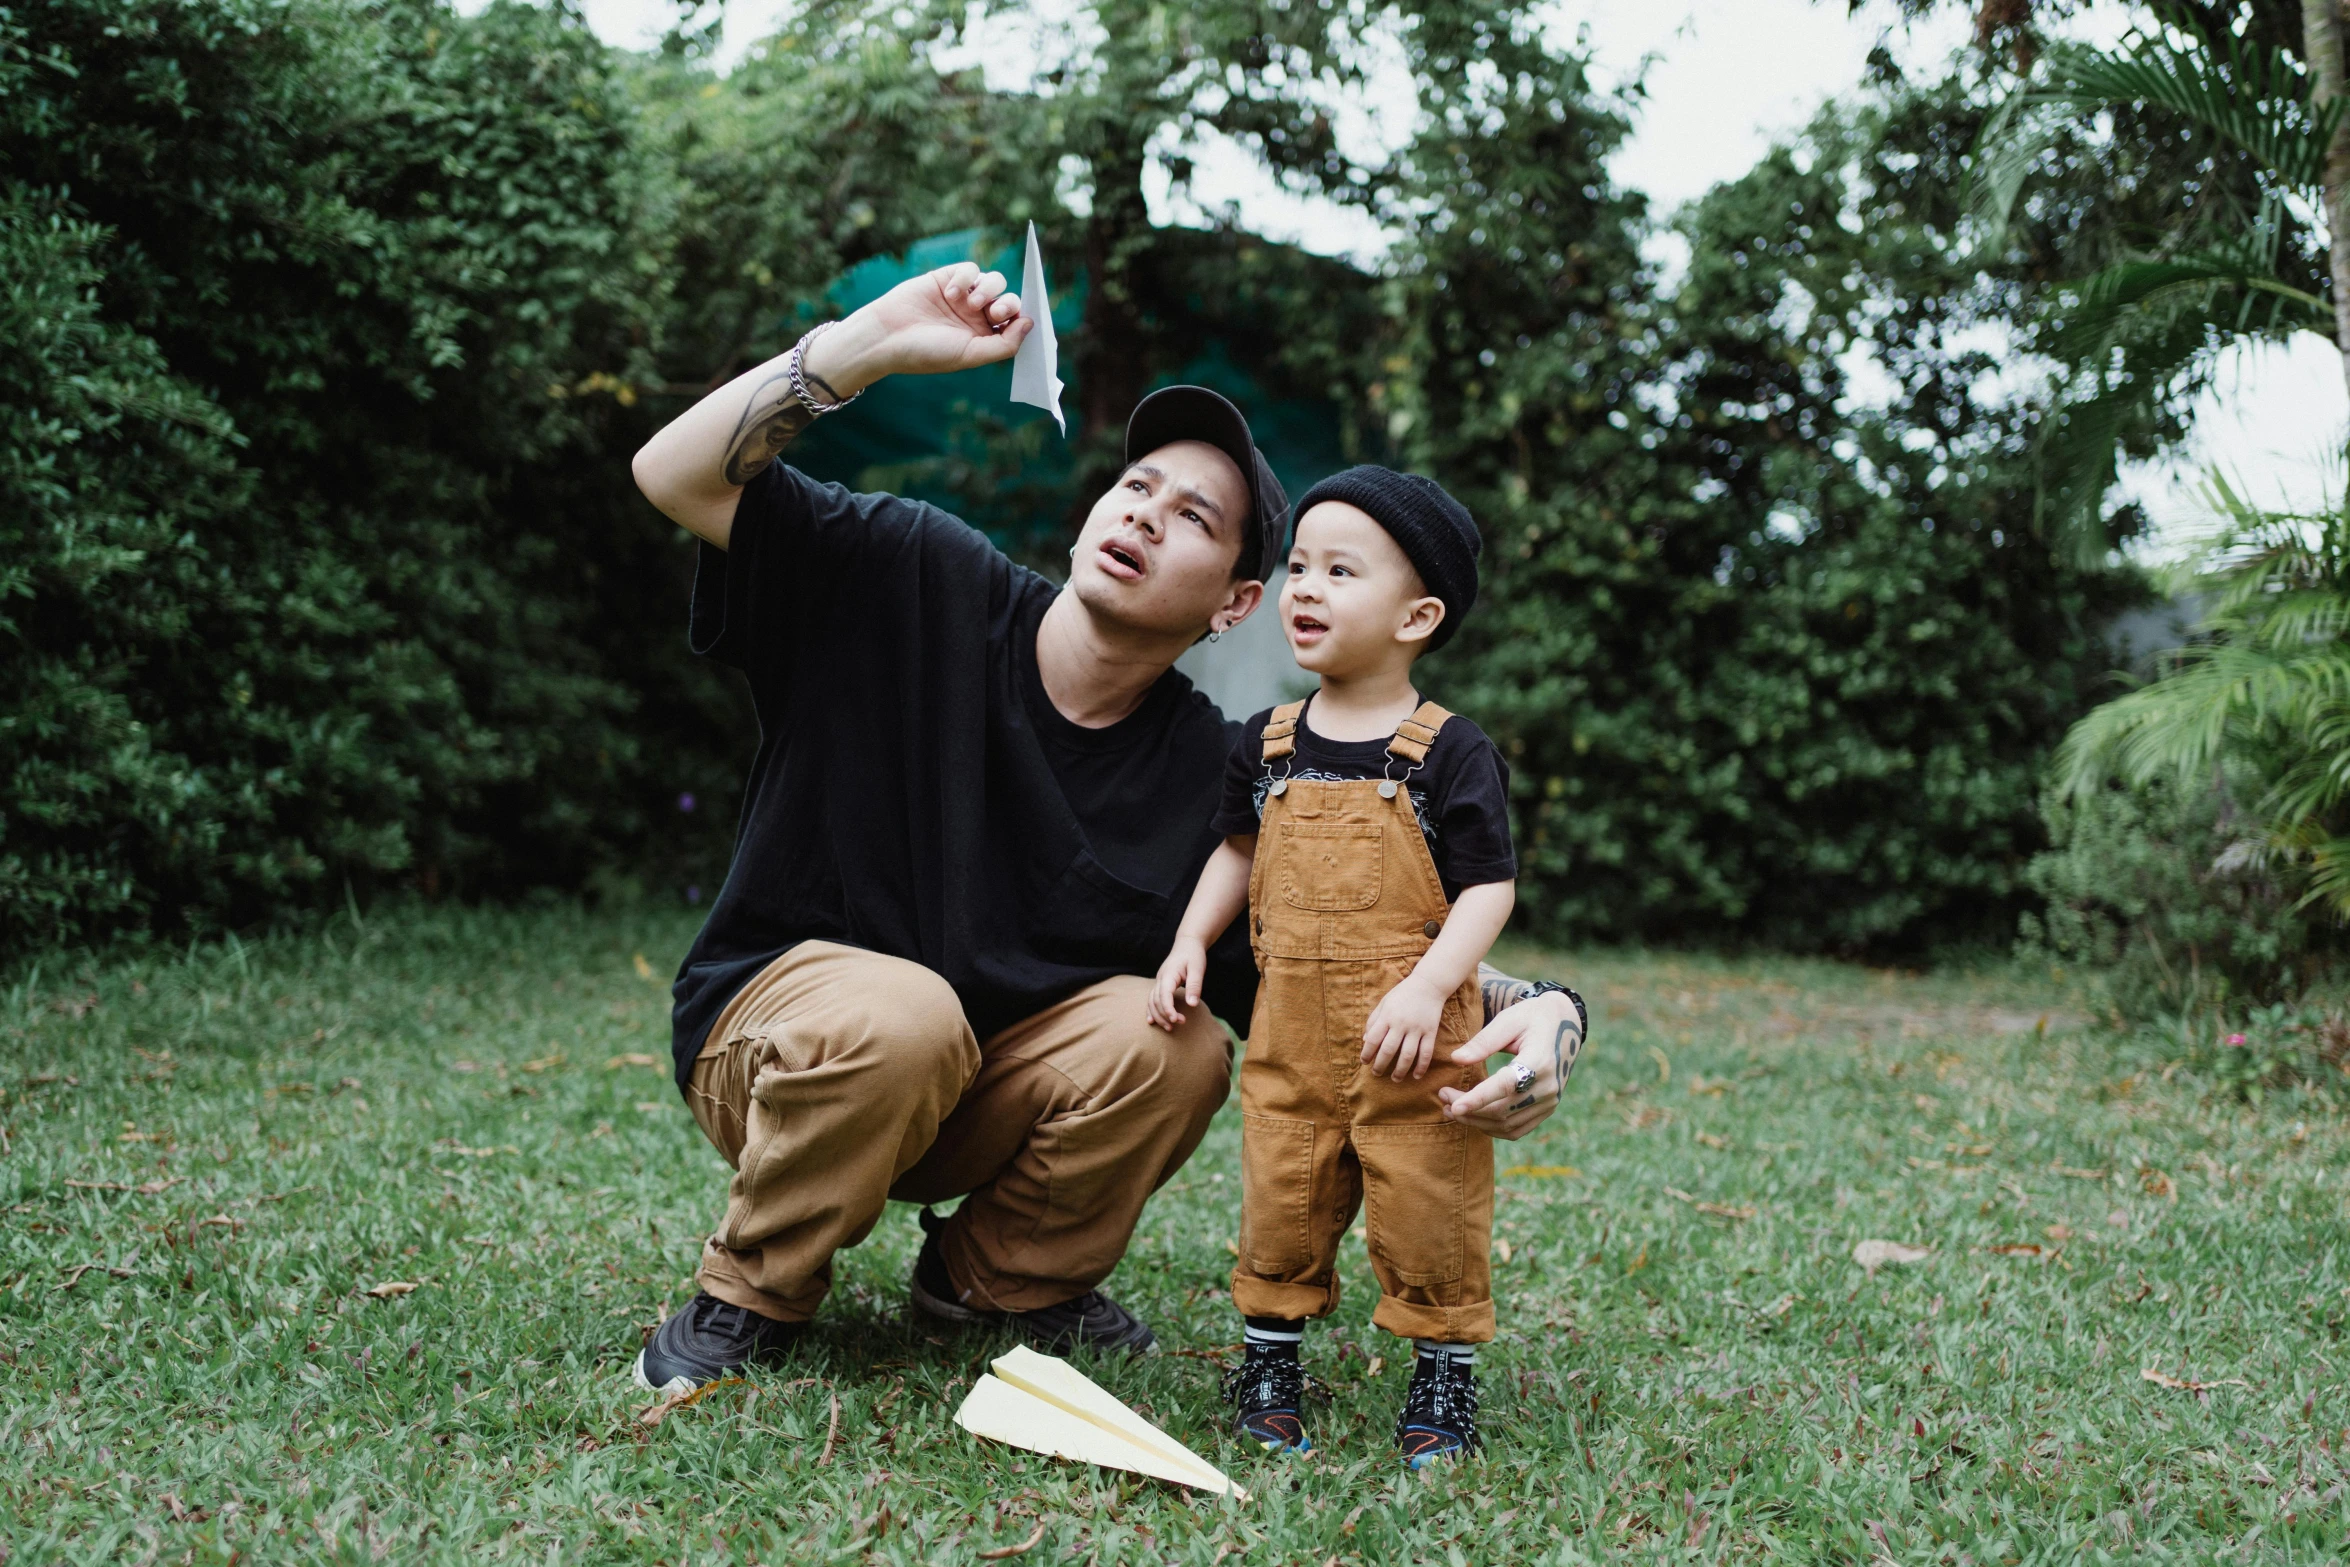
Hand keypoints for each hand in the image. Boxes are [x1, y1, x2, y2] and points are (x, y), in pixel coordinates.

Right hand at [808, 262, 1030, 394]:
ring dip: (989, 289)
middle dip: (1008, 304)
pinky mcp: (948, 278)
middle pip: (1009, 300)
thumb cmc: (927, 352)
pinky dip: (966, 278)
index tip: (1029, 317)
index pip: (1015, 324)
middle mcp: (977, 317)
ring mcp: (963, 296)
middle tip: (995, 312)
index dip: (1024, 319)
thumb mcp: (970, 355)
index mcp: (984, 338)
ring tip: (970, 303)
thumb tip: (1030, 324)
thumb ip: (1004, 344)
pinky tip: (951, 293)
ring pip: (994, 281)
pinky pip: (971, 269)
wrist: (887, 336)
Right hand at [1148, 936, 1208, 1031]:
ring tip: (1169, 1028)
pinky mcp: (1161, 984)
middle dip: (1164, 1015)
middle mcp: (1160, 978)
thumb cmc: (1194, 955)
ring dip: (1158, 1015)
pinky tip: (1152, 1021)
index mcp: (1169, 974)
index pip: (1164, 995)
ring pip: (1151, 1001)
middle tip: (1178, 1024)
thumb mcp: (1198, 969)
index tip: (1176, 1020)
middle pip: (1155, 1000)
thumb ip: (1194, 986)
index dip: (1168, 1009)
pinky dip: (1151, 1010)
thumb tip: (1192, 1005)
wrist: (1187, 943)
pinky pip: (1152, 999)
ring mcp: (1159, 981)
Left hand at [1362, 974, 1445, 1080]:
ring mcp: (1417, 1029)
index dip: (1367, 1053)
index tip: (1364, 1062)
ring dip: (1400, 1070)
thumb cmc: (1402, 994)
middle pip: (1388, 1050)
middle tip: (1377, 1074)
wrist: (1428, 985)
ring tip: (1395, 1079)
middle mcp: (1401, 1023)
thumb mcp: (1384, 1003)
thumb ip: (1373, 1021)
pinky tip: (1416, 1076)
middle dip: (1380, 1065)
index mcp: (1387, 1016)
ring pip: (1407, 1055)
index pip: (1373, 1039)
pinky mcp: (1431, 1032)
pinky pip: (1426, 1053)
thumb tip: (1365, 1041)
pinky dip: (1421, 1067)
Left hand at [1438, 988, 1583, 1139]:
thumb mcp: (1508, 1020)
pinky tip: (1474, 1117)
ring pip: (1508, 1124)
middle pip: (1504, 1110)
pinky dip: (1493, 1128)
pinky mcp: (1548, 1108)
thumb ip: (1483, 1041)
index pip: (1506, 1086)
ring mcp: (1550, 1100)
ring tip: (1451, 1110)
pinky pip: (1518, 1129)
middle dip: (1469, 1110)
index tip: (1453, 1106)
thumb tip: (1456, 1059)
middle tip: (1442, 1098)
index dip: (1478, 1099)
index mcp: (1540, 1061)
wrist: (1566, 1025)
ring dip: (1477, 1122)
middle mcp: (1548, 1086)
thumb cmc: (1531, 1017)